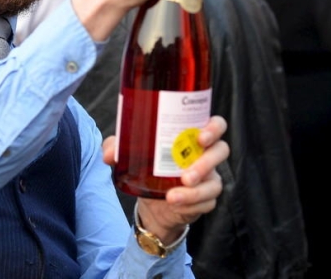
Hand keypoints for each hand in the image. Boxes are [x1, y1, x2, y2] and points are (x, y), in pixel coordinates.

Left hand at [102, 115, 228, 243]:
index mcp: (191, 137)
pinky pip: (206, 202)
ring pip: (215, 182)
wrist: (150, 205)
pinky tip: (175, 203)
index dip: (214, 127)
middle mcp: (205, 155)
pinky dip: (190, 203)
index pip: (215, 125)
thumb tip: (109, 154)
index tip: (200, 136)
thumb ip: (117, 148)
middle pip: (222, 150)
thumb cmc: (147, 169)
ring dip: (196, 189)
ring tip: (175, 193)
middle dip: (207, 161)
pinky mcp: (206, 200)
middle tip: (187, 172)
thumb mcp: (130, 155)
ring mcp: (209, 179)